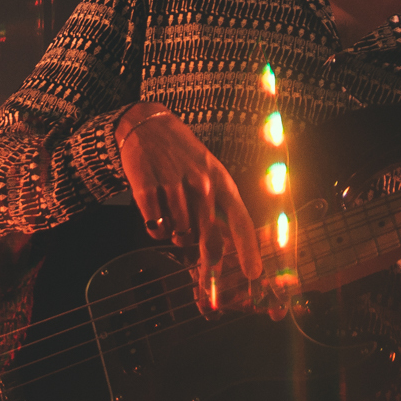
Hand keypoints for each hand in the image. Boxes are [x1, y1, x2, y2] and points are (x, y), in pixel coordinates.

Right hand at [117, 103, 261, 309]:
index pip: (241, 220)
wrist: (147, 126)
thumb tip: (218, 248)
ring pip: (179, 234)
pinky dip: (157, 227)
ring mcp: (173, 184)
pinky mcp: (146, 188)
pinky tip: (157, 211)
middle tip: (206, 268)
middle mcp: (201, 183)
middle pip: (207, 237)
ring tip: (173, 216)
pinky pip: (156, 226)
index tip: (254, 274)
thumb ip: (215, 207)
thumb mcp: (208, 172)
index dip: (248, 250)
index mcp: (221, 180)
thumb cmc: (182, 156)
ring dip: (176, 235)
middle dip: (207, 259)